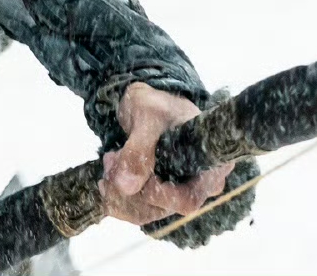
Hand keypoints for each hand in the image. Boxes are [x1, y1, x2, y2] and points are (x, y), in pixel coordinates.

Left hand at [99, 82, 231, 224]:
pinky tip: (107, 177)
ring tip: (108, 162)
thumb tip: (126, 187)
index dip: (158, 194)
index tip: (134, 170)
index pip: (187, 199)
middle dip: (129, 188)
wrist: (147, 105)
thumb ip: (138, 149)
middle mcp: (198, 185)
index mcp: (209, 165)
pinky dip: (117, 197)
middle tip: (110, 160)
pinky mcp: (160, 194)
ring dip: (119, 193)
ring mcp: (178, 191)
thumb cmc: (158, 104)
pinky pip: (138, 209)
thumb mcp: (148, 116)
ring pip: (146, 211)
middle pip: (163, 208)